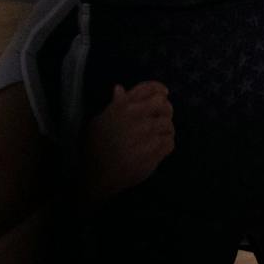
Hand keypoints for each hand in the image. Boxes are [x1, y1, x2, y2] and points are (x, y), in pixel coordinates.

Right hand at [82, 82, 174, 201]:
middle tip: (161, 119)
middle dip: (165, 111)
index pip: (149, 88)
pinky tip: (158, 149)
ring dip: (165, 131)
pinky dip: (166, 145)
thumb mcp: (99, 120)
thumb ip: (113, 104)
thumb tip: (119, 88)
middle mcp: (137, 115)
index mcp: (123, 106)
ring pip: (168, 124)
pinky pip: (170, 142)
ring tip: (157, 138)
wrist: (96, 175)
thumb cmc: (94, 148)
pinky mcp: (154, 150)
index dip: (159, 89)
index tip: (164, 94)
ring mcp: (147, 132)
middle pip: (163, 104)